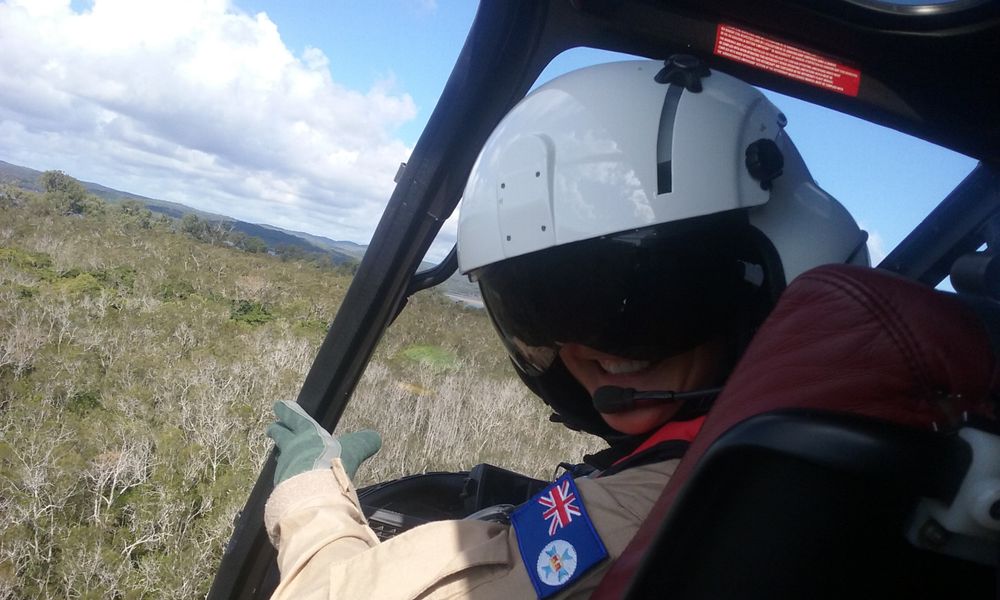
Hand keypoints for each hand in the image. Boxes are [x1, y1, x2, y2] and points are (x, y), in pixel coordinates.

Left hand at [266, 400, 380, 485]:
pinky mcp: (282, 486)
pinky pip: (283, 478)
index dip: (287, 411)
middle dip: (276, 430)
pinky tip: (291, 483)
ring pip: (281, 457)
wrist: (313, 490)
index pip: (295, 418)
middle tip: (272, 428)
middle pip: (280, 435)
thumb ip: (364, 443)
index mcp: (307, 433)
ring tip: (284, 458)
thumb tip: (375, 437)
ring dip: (282, 456)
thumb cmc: (332, 462)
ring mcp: (284, 467)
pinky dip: (287, 478)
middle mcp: (292, 448)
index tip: (279, 405)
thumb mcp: (354, 449)